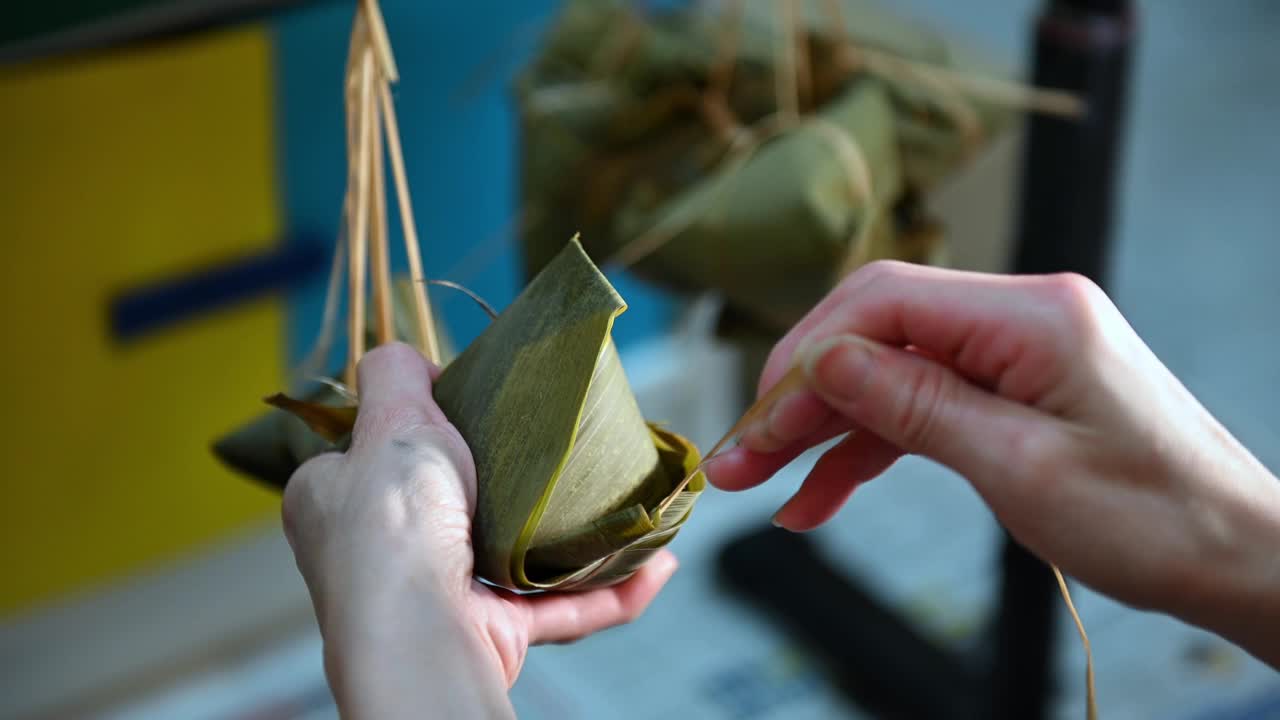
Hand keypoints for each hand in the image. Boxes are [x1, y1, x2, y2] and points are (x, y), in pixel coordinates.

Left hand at [282, 343, 677, 717]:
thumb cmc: (394, 520)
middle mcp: (380, 556)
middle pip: (449, 508)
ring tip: (626, 516)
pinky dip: (607, 592)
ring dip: (576, 543)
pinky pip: (556, 609)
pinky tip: (651, 569)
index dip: (412, 429)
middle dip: (512, 489)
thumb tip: (409, 360)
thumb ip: (393, 374)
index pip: (369, 457)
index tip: (469, 411)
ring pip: (514, 562)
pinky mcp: (488, 633)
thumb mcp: (391, 419)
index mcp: (339, 504)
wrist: (416, 627)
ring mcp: (436, 598)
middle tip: (557, 456)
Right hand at [708, 261, 1279, 665]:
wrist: (1235, 555)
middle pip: (876, 334)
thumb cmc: (1154, 518)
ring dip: (823, 430)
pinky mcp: (1010, 390)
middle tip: (737, 461)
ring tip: (762, 487)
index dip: (807, 354)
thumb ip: (915, 406)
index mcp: (1032, 316)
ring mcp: (1013, 352)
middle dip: (800, 397)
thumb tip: (823, 360)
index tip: (757, 419)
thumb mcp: (1020, 468)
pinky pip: (920, 407)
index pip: (885, 301)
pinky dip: (868, 449)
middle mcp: (1019, 316)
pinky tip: (819, 496)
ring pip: (887, 374)